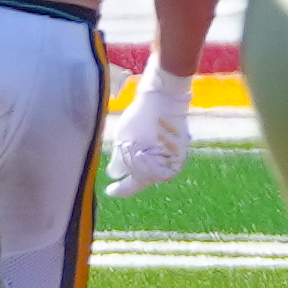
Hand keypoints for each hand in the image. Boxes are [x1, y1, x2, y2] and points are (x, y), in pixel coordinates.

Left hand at [102, 59, 195, 196]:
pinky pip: (159, 155)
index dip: (120, 189)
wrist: (165, 95)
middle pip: (145, 177)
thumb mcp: (124, 140)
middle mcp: (171, 167)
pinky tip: (139, 143)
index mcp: (158, 171)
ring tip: (127, 150)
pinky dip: (147, 152)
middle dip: (130, 173)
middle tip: (116, 169)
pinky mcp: (178, 143)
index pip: (134, 185)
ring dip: (138, 162)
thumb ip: (118, 162)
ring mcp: (177, 155)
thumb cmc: (143, 118)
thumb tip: (114, 175)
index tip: (109, 191)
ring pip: (152, 165)